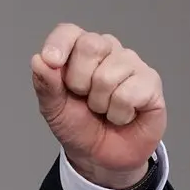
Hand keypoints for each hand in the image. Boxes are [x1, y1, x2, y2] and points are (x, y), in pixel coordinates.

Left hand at [30, 23, 166, 188]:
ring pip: (108, 75)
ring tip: (104, 110)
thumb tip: (39, 60)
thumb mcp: (53, 109)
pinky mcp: (151, 81)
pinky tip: (123, 115)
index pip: (69, 32)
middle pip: (90, 45)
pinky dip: (119, 114)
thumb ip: (46, 85)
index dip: (59, 44)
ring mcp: (132, 64)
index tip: (52, 62)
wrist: (102, 157)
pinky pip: (128, 94)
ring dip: (100, 104)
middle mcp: (108, 50)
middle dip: (79, 82)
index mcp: (80, 50)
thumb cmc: (79, 127)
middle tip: (84, 99)